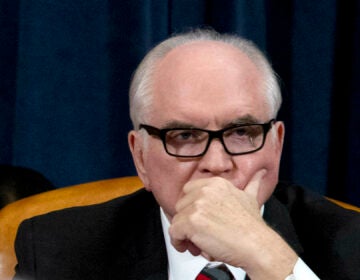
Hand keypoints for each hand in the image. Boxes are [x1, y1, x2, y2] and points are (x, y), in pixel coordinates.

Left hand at [169, 170, 297, 278]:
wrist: (256, 245)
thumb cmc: (252, 227)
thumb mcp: (251, 198)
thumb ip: (252, 184)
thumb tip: (260, 174)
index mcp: (216, 184)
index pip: (189, 190)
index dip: (191, 206)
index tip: (198, 217)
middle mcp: (205, 191)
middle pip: (181, 205)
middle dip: (187, 220)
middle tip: (199, 233)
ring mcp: (197, 206)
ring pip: (177, 220)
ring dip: (185, 233)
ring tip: (199, 243)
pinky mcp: (191, 222)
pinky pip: (174, 232)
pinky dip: (179, 242)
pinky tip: (192, 247)